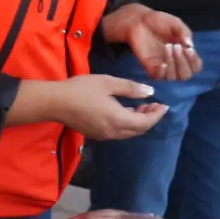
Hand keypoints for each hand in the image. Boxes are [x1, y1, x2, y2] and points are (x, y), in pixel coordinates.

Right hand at [53, 75, 169, 139]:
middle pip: (138, 130)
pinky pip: (118, 132)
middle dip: (149, 118)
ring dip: (138, 122)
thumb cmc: (82, 89)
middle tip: (154, 104)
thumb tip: (149, 93)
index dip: (157, 115)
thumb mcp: (108, 83)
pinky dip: (127, 124)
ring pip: (128, 133)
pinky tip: (125, 111)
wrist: (55, 102)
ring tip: (142, 106)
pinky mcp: (96, 134)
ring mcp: (104, 135)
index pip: (146, 123)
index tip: (165, 105)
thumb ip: (131, 88)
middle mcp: (113, 132)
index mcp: (119, 119)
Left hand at [102, 4, 202, 81]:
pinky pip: (159, 77)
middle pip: (186, 75)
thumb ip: (185, 33)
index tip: (189, 48)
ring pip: (173, 77)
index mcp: (184, 54)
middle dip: (183, 63)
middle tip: (176, 47)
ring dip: (173, 64)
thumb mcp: (175, 23)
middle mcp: (175, 63)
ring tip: (167, 47)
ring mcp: (163, 66)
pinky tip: (162, 63)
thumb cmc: (159, 21)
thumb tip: (190, 45)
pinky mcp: (151, 67)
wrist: (139, 20)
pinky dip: (162, 73)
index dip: (194, 60)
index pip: (195, 66)